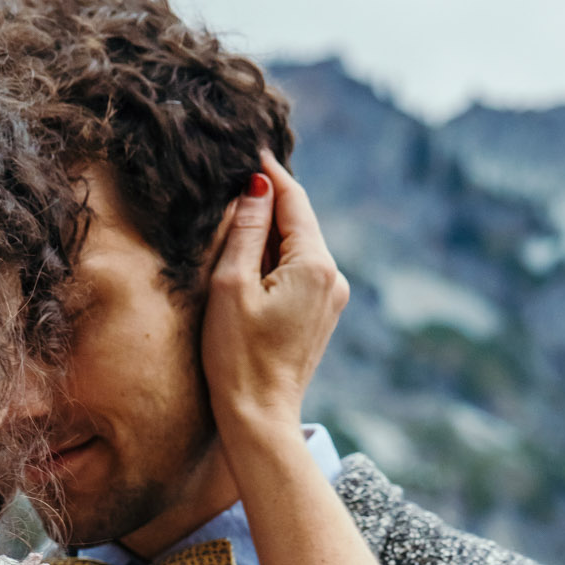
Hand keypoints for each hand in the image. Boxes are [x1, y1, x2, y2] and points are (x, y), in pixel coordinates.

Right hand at [200, 149, 349, 438]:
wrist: (260, 418)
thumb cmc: (237, 357)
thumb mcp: (231, 286)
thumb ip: (245, 231)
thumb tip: (258, 186)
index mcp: (314, 264)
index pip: (293, 200)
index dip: (270, 173)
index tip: (250, 146)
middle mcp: (332, 276)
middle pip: (299, 222)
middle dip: (270, 202)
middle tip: (236, 179)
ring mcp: (331, 298)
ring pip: (298, 247)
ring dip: (270, 234)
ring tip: (236, 222)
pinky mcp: (322, 315)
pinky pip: (299, 272)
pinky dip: (276, 260)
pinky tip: (250, 266)